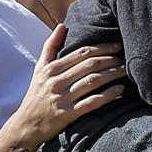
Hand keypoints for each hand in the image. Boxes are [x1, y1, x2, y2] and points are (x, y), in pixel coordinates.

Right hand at [0, 24, 126, 151]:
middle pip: (90, 65)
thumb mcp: (39, 69)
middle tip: (125, 57)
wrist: (25, 126)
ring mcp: (62, 98)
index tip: (118, 45)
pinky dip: (108, 95)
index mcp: (51, 68)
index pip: (82, 53)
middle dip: (111, 59)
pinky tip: (120, 90)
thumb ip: (50, 46)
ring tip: (126, 71)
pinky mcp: (67, 115)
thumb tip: (62, 25)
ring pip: (93, 81)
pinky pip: (92, 102)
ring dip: (113, 74)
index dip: (103, 48)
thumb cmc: (37, 93)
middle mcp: (56, 81)